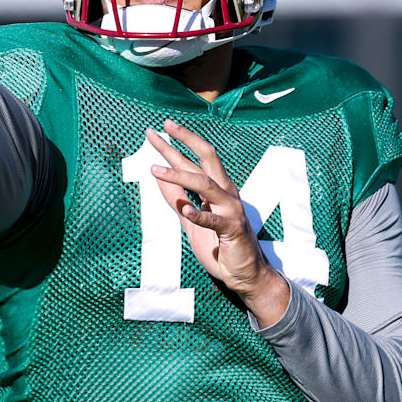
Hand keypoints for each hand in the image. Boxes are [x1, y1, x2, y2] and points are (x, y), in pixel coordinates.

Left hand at [146, 119, 290, 325]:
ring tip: (156, 171)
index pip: (193, 161)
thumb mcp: (191, 220)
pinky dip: (199, 214)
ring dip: (179, 176)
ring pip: (206, 184)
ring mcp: (231, 209)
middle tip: (164, 127)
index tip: (155, 131)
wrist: (245, 274)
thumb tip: (158, 178)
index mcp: (216, 189)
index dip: (174, 146)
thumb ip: (177, 200)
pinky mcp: (233, 229)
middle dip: (185, 141)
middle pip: (206, 158)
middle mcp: (226, 193)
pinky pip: (214, 220)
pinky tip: (185, 210)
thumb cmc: (220, 246)